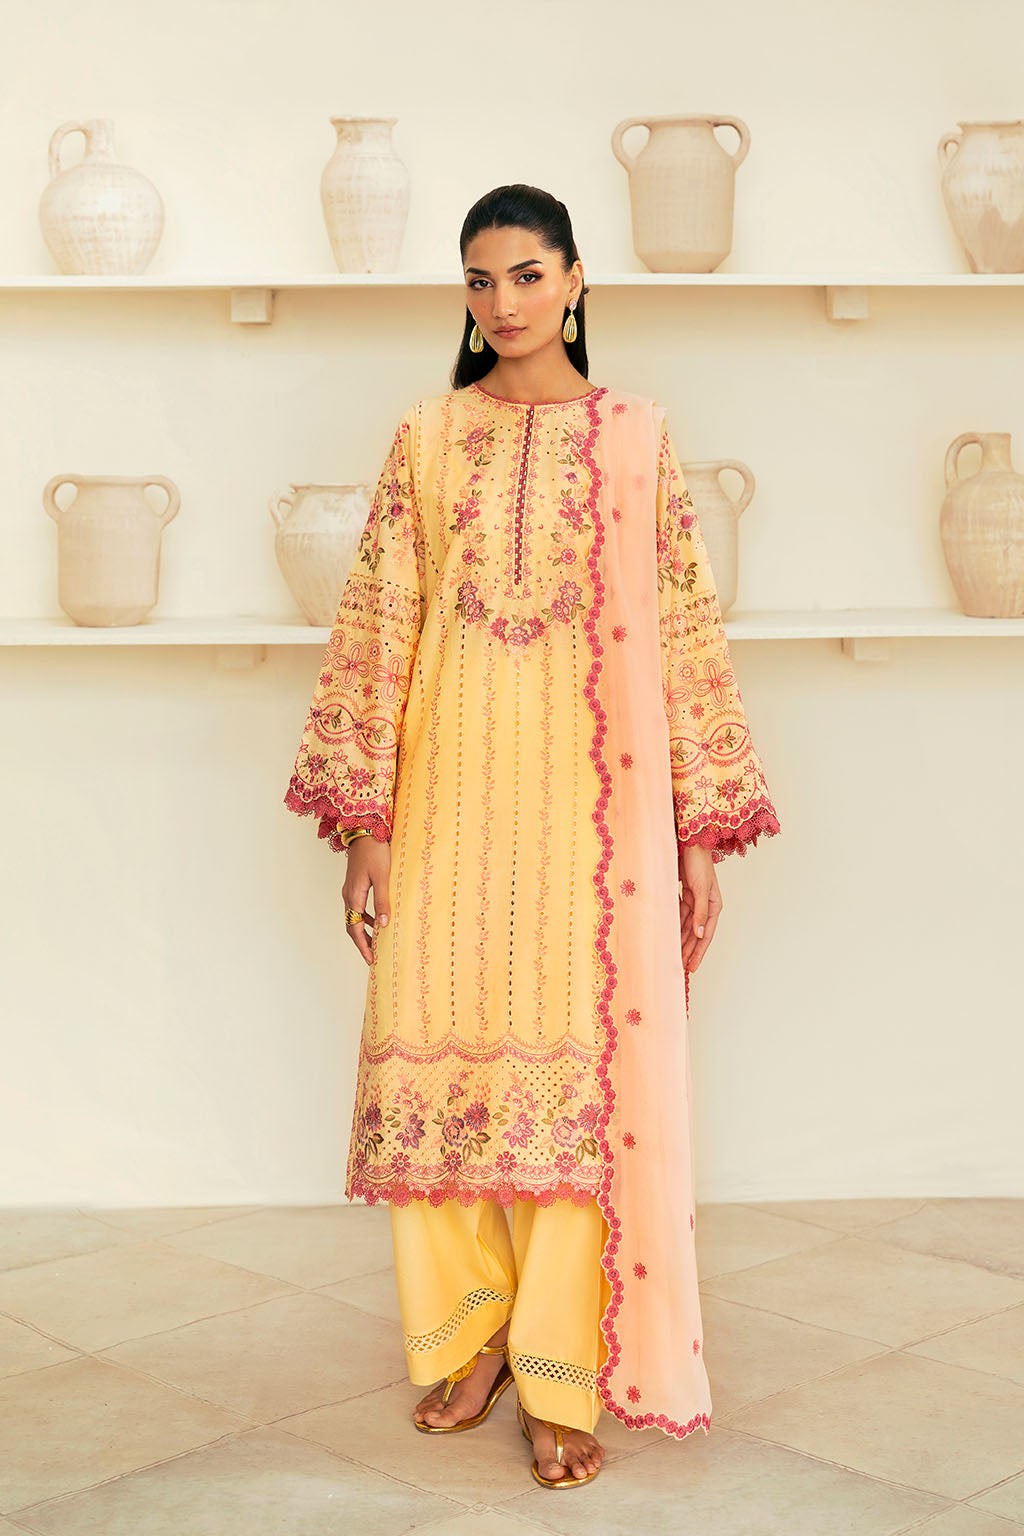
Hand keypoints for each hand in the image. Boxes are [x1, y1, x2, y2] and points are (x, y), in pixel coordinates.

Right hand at [342, 836, 391, 965]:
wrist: (365, 830)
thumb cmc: (375, 851)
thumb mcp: (383, 876)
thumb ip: (382, 900)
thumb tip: (383, 924)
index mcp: (353, 895)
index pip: (355, 928)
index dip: (363, 945)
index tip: (371, 960)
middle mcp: (348, 894)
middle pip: (352, 925)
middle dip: (362, 942)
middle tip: (374, 956)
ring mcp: (350, 889)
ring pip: (354, 917)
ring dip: (364, 931)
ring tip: (377, 942)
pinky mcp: (355, 883)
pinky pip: (358, 907)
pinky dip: (366, 918)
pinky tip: (378, 920)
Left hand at [678, 844, 721, 972]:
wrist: (689, 843)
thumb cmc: (698, 863)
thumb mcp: (701, 889)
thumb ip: (700, 912)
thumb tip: (701, 934)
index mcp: (714, 906)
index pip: (706, 935)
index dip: (699, 952)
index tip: (692, 967)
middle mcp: (705, 905)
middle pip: (696, 933)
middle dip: (689, 950)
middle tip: (681, 967)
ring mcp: (694, 900)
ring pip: (686, 926)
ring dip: (681, 940)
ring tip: (674, 955)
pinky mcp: (684, 894)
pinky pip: (679, 915)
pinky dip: (674, 925)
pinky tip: (668, 935)